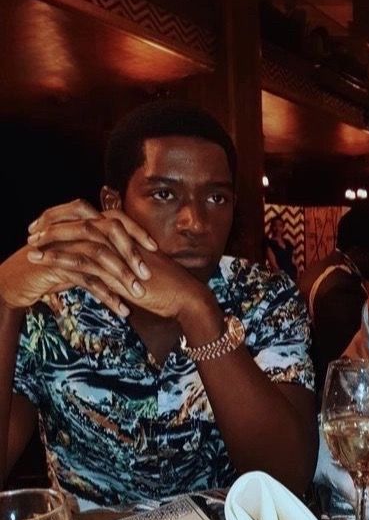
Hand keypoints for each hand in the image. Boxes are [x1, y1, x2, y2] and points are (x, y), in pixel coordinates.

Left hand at [24, 201, 213, 320]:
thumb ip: (128, 267)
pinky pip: (83, 262)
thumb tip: (114, 274)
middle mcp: (122, 240)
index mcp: (128, 238)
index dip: (70, 222)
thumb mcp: (144, 273)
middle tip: (34, 231)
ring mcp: (119, 254)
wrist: (186, 297)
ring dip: (52, 243)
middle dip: (55, 227)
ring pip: (78, 241)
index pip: (94, 222)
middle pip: (81, 224)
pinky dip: (60, 260)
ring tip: (31, 247)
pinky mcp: (117, 271)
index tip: (51, 228)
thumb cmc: (170, 289)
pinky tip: (44, 261)